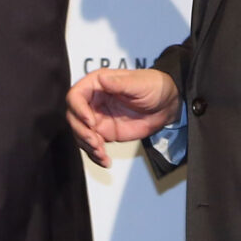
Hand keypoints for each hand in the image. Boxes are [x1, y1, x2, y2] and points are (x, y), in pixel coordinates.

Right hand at [66, 67, 181, 167]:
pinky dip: (96, 156)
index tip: (90, 122)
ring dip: (88, 147)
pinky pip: (93, 146)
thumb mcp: (138, 84)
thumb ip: (119, 84)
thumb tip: (102, 79)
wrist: (166, 105)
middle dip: (82, 132)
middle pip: (74, 117)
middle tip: (96, 143)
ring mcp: (97, 118)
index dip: (78, 110)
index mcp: (96, 84)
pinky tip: (105, 161)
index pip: (75, 96)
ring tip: (102, 154)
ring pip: (80, 134)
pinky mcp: (104, 132)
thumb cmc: (153, 86)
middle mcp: (92, 101)